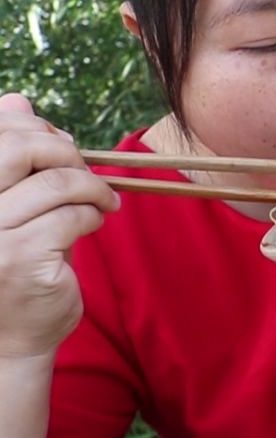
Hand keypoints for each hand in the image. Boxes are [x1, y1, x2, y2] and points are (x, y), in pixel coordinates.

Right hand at [0, 94, 119, 358]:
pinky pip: (72, 217)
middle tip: (87, 169)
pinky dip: (93, 216)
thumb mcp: (10, 203)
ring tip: (103, 202)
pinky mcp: (19, 259)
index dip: (34, 126)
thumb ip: (14, 156)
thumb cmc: (12, 262)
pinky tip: (94, 224)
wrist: (10, 337)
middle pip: (21, 148)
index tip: (61, 142)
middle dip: (65, 150)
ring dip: (92, 188)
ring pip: (55, 183)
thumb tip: (16, 100)